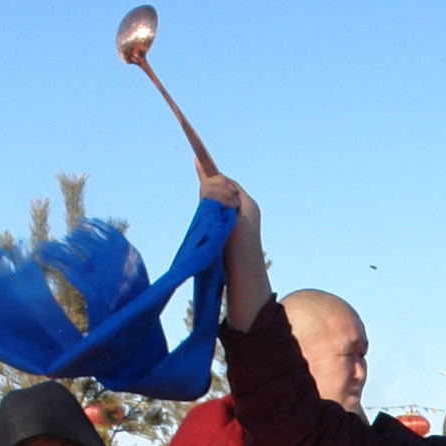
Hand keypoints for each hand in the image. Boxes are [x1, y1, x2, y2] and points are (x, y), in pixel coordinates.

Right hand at [203, 174, 272, 327]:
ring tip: (205, 220)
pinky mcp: (228, 240)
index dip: (212, 174)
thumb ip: (218, 197)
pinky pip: (215, 222)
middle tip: (200, 197)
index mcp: (248, 205)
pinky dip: (207, 221)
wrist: (245, 285)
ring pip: (216, 209)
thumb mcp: (228, 219)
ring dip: (207, 208)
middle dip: (209, 191)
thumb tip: (210, 178)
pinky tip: (203, 230)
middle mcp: (245, 214)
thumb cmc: (240, 252)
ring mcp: (236, 227)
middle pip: (222, 193)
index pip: (227, 182)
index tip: (197, 160)